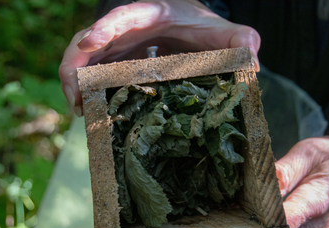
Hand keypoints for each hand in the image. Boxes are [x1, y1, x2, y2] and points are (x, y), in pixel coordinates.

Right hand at [59, 0, 260, 115]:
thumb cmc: (204, 26)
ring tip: (80, 111)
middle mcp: (127, 29)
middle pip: (89, 41)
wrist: (191, 27)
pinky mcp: (116, 61)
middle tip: (75, 97)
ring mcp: (118, 46)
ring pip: (85, 59)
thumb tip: (253, 61)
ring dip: (76, 84)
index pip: (123, 17)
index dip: (104, 29)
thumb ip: (241, 40)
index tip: (90, 44)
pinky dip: (86, 91)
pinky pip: (93, 74)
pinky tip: (89, 112)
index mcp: (151, 14)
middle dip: (76, 66)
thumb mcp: (225, 32)